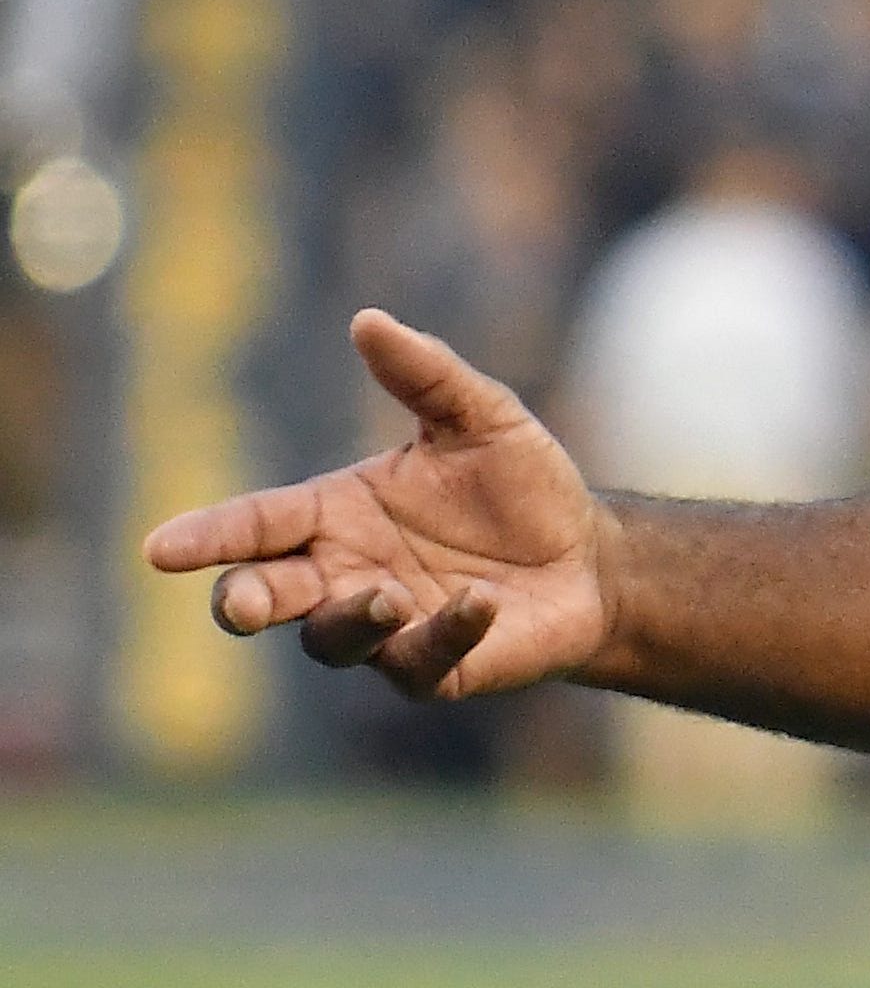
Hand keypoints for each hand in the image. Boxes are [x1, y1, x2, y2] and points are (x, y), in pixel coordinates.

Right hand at [140, 308, 614, 699]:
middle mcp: (345, 574)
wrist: (591, 557)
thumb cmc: (524, 488)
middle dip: (246, 600)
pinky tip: (479, 602)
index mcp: (335, 514)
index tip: (161, 549)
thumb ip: (426, 374)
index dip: (209, 536)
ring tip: (390, 594)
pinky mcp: (434, 666)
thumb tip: (369, 320)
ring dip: (352, 617)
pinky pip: (420, 659)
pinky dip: (443, 631)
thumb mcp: (482, 418)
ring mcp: (385, 628)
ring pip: (331, 638)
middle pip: (266, 594)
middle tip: (244, 600)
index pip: (256, 525)